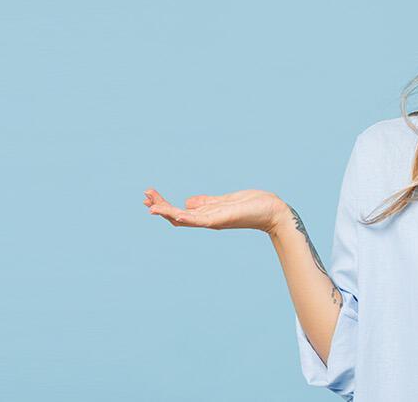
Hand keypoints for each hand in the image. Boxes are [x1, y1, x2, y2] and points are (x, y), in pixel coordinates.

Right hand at [143, 187, 288, 233]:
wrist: (272, 211)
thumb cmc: (252, 206)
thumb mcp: (224, 201)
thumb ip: (206, 202)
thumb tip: (187, 202)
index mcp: (207, 215)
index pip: (179, 212)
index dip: (163, 206)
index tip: (149, 196)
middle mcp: (207, 220)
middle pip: (177, 217)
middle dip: (160, 208)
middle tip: (145, 198)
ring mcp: (213, 221)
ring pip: (184, 219)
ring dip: (167, 213)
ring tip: (151, 208)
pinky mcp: (222, 219)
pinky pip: (200, 220)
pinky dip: (186, 218)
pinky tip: (174, 213)